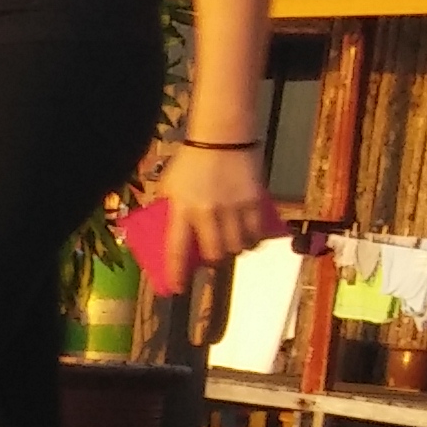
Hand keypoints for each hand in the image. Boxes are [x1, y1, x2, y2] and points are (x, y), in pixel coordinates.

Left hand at [158, 141, 284, 281]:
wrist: (223, 138)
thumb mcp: (170, 186)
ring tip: (233, 244)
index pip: (178, 250)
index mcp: (183, 210)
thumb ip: (170, 209)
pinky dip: (254, 238)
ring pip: (240, 246)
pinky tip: (251, 235)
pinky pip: (258, 232)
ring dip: (236, 250)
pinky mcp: (256, 202)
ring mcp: (235, 208)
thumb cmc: (191, 161)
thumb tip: (168, 232)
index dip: (177, 274)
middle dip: (215, 260)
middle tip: (213, 256)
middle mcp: (209, 213)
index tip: (177, 288)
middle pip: (216, 253)